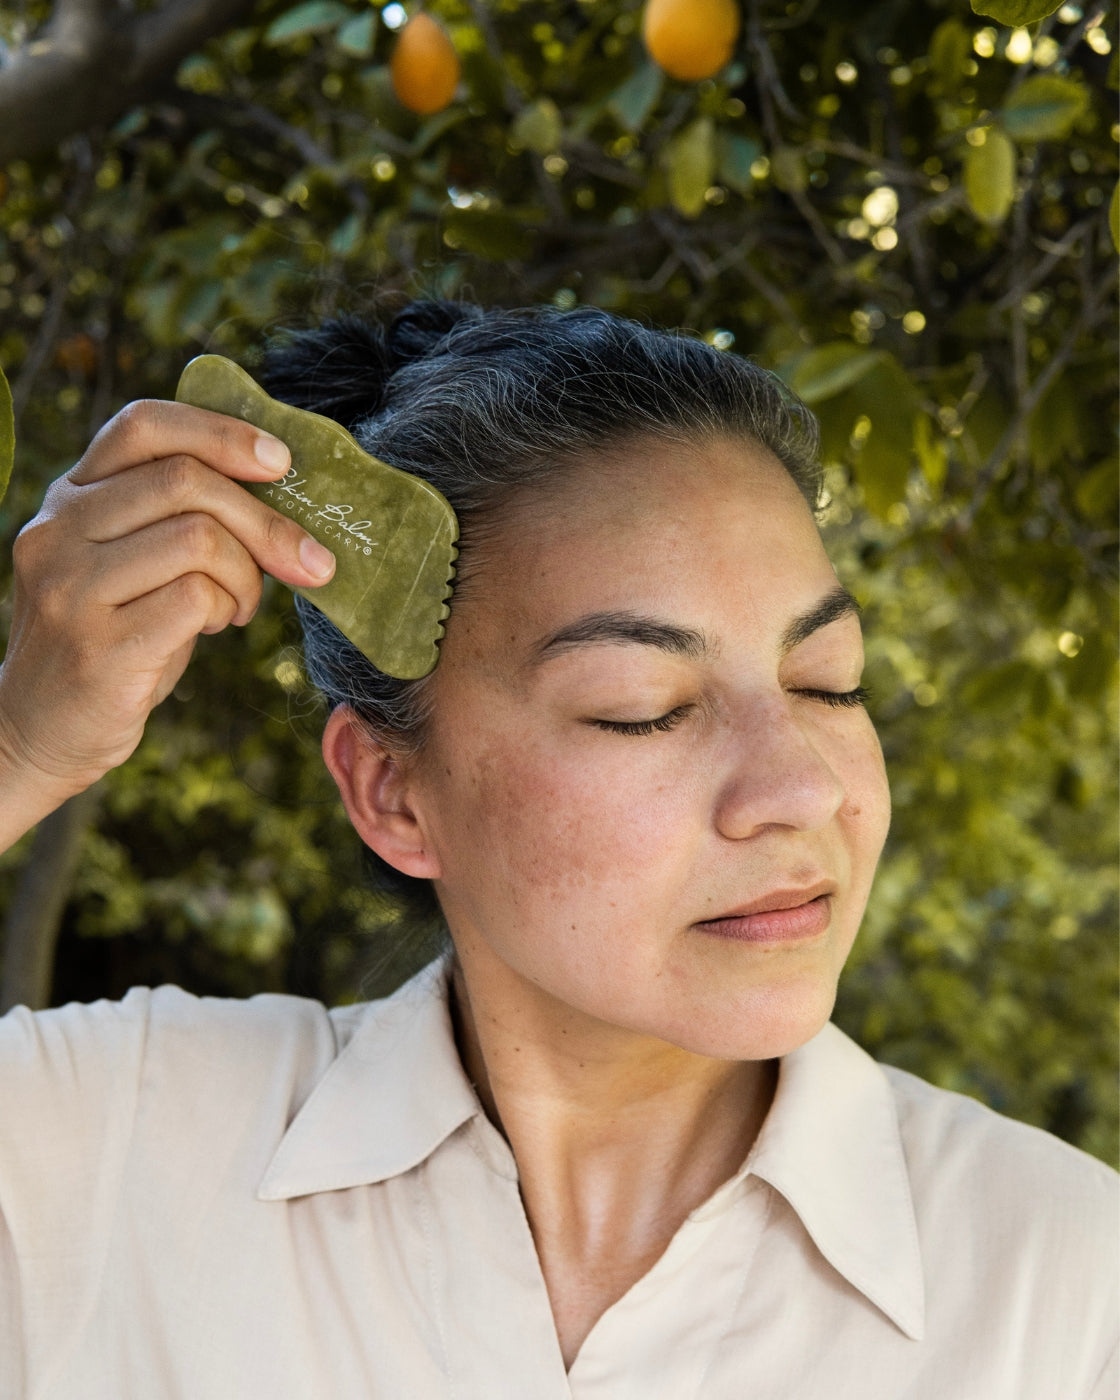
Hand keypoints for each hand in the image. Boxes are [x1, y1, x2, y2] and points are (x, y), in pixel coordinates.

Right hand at [0, 397, 335, 829]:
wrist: (39, 732)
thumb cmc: (112, 641)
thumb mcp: (132, 565)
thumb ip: (178, 520)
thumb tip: (282, 496)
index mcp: (70, 497)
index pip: (143, 427)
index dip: (220, 433)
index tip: (280, 462)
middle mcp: (60, 530)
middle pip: (186, 480)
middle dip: (266, 521)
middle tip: (306, 561)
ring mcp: (71, 586)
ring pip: (197, 537)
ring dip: (247, 573)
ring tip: (241, 604)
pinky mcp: (97, 645)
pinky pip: (194, 598)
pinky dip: (225, 607)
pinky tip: (216, 625)